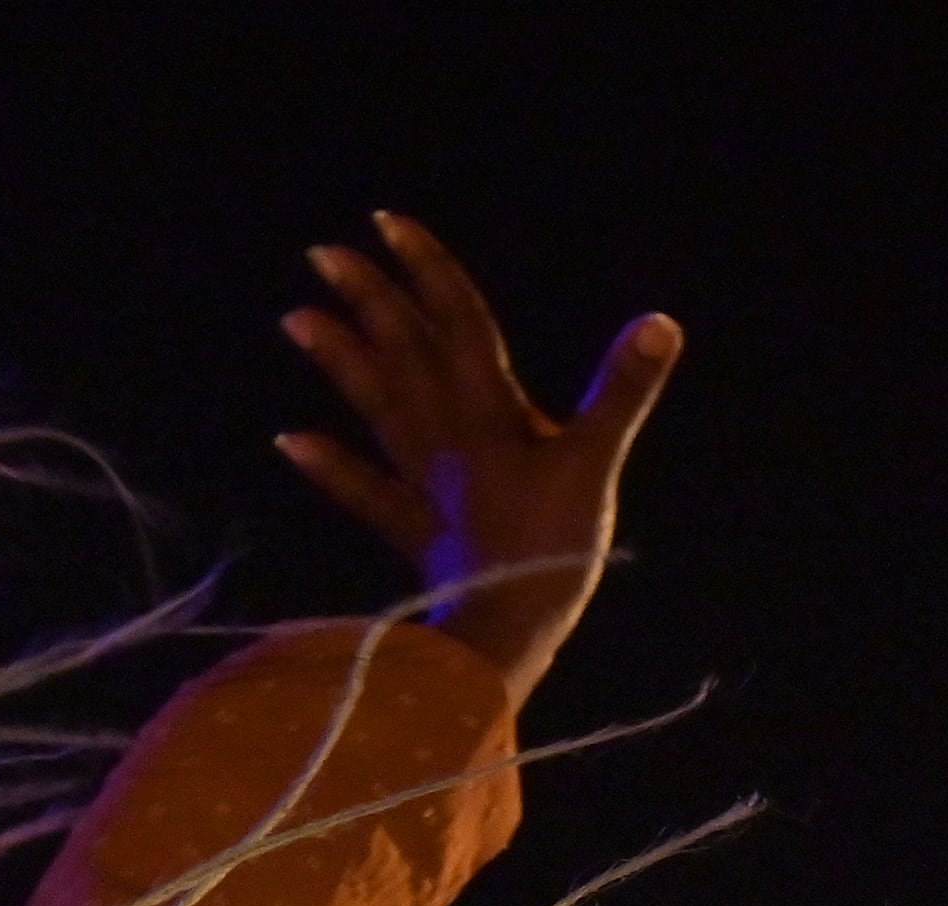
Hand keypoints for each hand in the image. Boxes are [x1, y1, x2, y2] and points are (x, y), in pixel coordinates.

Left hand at [277, 212, 679, 710]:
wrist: (503, 639)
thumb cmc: (551, 553)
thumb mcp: (595, 465)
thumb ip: (621, 393)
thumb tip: (661, 322)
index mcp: (490, 414)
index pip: (456, 324)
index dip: (427, 271)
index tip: (386, 224)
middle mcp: (449, 440)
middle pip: (405, 356)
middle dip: (369, 301)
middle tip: (323, 254)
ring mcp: (428, 488)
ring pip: (378, 410)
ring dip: (339, 363)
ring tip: (294, 319)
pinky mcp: (420, 536)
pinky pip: (367, 493)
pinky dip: (329, 466)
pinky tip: (287, 440)